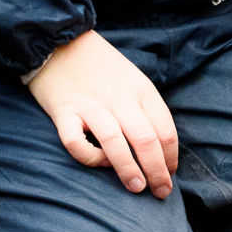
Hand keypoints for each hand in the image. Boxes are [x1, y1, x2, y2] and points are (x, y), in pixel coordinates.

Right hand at [27, 30, 178, 196]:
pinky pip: (76, 142)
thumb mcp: (132, 77)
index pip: (165, 129)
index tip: (170, 173)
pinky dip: (89, 157)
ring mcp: (90, 105)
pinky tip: (97, 162)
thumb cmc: (101, 64)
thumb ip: (144, 106)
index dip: (171, 157)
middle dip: (157, 171)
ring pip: (115, 143)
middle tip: (160, 191)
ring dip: (129, 170)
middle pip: (146, 139)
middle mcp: (119, 97)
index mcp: (141, 89)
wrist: (60, 40)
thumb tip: (158, 147)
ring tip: (137, 188)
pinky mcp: (64, 111)